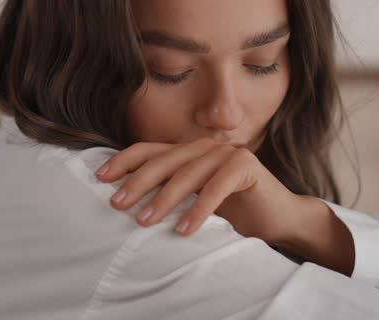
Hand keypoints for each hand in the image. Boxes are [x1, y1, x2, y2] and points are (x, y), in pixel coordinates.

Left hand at [94, 138, 301, 243]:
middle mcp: (204, 147)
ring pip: (187, 174)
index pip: (150, 150)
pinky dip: (199, 209)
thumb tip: (124, 202)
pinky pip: (216, 187)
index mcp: (188, 152)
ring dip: (164, 199)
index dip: (123, 161)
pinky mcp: (246, 165)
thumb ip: (169, 193)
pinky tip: (183, 230)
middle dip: (137, 183)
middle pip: (164, 160)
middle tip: (117, 204)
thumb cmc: (232, 212)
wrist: (277, 218)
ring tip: (144, 222)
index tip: (100, 178)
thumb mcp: (192, 201)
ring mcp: (226, 153)